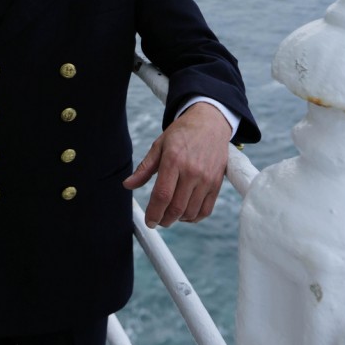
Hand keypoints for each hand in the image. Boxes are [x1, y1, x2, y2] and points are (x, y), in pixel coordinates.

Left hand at [123, 102, 231, 227]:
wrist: (209, 123)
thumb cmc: (182, 133)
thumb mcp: (159, 145)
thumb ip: (144, 168)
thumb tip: (127, 185)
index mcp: (174, 160)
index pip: (162, 195)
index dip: (154, 212)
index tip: (149, 221)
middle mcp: (192, 171)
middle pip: (176, 208)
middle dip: (164, 220)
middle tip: (157, 220)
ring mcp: (206, 179)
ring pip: (191, 212)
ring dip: (178, 219)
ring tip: (170, 215)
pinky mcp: (217, 184)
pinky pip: (206, 210)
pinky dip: (194, 217)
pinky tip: (185, 213)